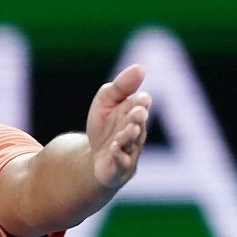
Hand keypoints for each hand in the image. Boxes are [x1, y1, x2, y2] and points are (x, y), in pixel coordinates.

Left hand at [86, 62, 150, 189]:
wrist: (94, 159)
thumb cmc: (105, 127)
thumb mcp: (106, 101)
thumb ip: (121, 86)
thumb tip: (140, 67)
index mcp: (134, 113)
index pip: (141, 105)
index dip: (141, 102)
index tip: (141, 99)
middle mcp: (136, 133)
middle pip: (138, 124)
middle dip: (138, 119)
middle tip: (138, 113)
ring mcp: (129, 152)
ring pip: (131, 144)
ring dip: (130, 137)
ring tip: (129, 130)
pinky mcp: (118, 169)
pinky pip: (121, 163)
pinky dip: (118, 156)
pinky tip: (114, 148)